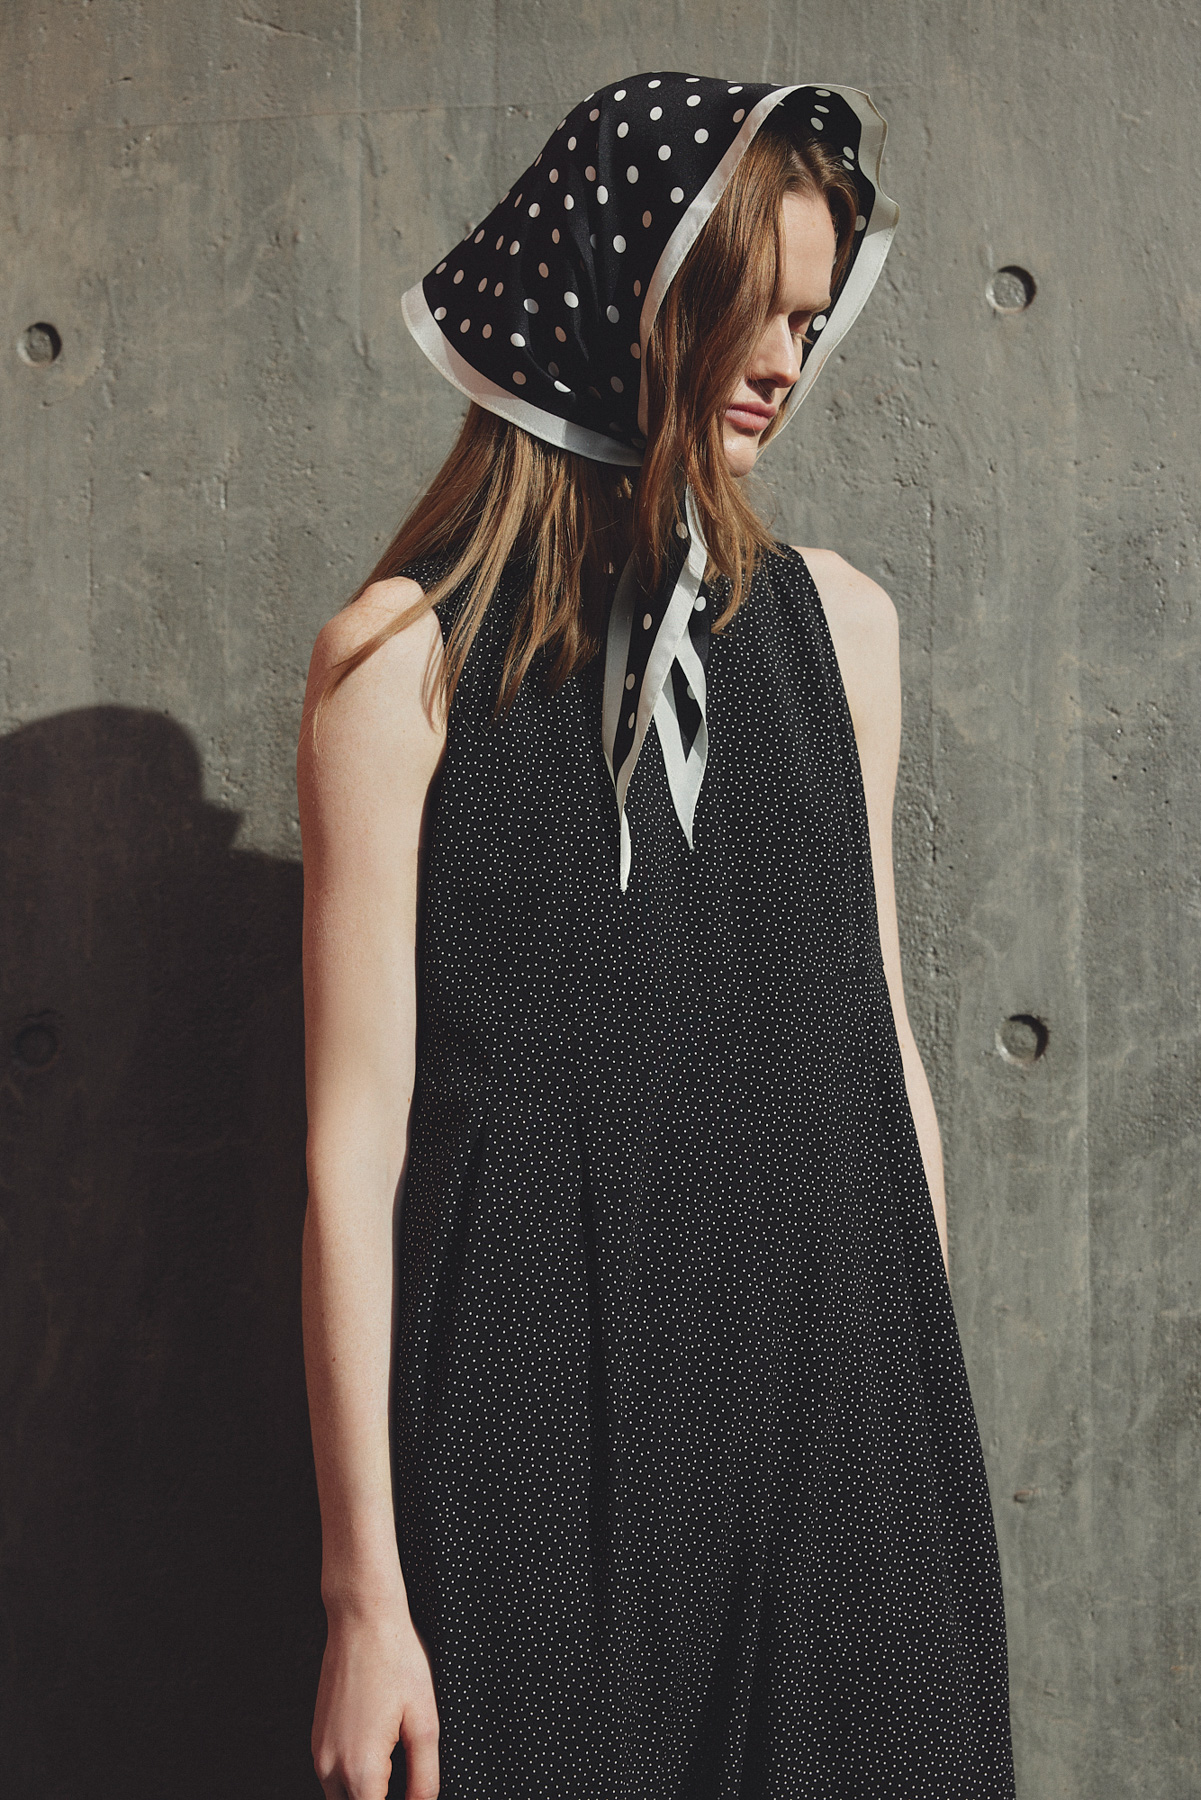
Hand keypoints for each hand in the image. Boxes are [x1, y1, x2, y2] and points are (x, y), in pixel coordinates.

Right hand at [312, 1601, 439, 1799]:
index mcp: (361, 1771)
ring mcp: (320, 1752)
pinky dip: (354, 1779)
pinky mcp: (317, 1737)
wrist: (362, 1618)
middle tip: (406, 1785)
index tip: (412, 1796)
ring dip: (367, 1793)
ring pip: (341, 1798)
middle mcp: (331, 1767)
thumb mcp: (425, 1721)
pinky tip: (380, 1754)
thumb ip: (425, 1777)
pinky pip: (332, 1776)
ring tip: (396, 1771)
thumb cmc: (395, 1659)